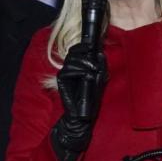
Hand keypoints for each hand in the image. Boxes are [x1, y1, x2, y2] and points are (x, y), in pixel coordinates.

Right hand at [51, 43, 106, 160]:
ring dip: (84, 63)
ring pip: (72, 61)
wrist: (82, 115)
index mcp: (77, 66)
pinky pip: (68, 70)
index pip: (76, 50)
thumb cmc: (91, 99)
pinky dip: (78, 71)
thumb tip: (101, 53)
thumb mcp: (100, 80)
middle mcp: (69, 69)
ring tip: (93, 70)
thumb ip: (100, 67)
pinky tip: (86, 76)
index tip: (92, 45)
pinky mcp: (61, 81)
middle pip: (73, 53)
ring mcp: (64, 74)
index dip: (83, 46)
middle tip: (95, 62)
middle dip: (84, 54)